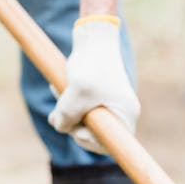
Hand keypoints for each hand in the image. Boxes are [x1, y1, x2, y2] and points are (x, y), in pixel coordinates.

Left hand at [48, 17, 139, 154]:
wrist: (93, 38)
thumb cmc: (91, 64)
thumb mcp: (76, 93)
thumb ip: (66, 116)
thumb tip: (58, 125)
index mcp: (125, 116)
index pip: (107, 145)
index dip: (86, 140)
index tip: (76, 127)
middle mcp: (120, 113)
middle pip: (91, 134)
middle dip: (71, 121)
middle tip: (61, 103)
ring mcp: (108, 105)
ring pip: (81, 120)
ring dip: (65, 109)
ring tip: (59, 89)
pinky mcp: (96, 96)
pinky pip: (79, 108)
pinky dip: (66, 101)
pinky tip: (59, 87)